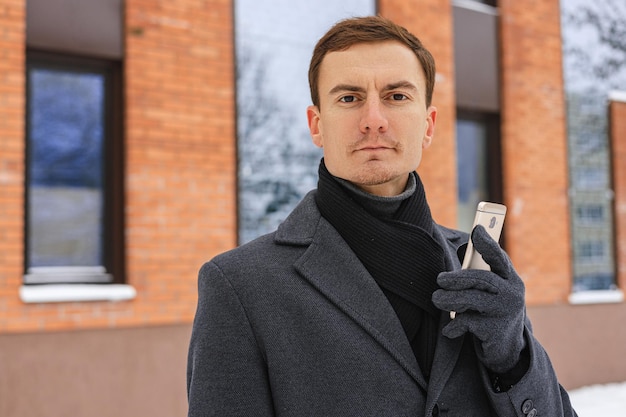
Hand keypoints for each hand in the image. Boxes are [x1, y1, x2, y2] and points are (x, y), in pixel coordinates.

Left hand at [432, 225, 525, 372]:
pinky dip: (455, 325)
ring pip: (472, 299)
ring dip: (449, 299)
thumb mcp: (491, 293)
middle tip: (440, 279)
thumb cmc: (492, 311)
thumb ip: (478, 277)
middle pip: (483, 279)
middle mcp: (512, 294)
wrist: (506, 349)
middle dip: (457, 277)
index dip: (488, 244)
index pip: (500, 258)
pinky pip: (468, 322)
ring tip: (436, 299)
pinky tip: (450, 329)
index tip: (476, 230)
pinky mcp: (496, 331)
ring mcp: (505, 313)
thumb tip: (456, 260)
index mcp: (511, 280)